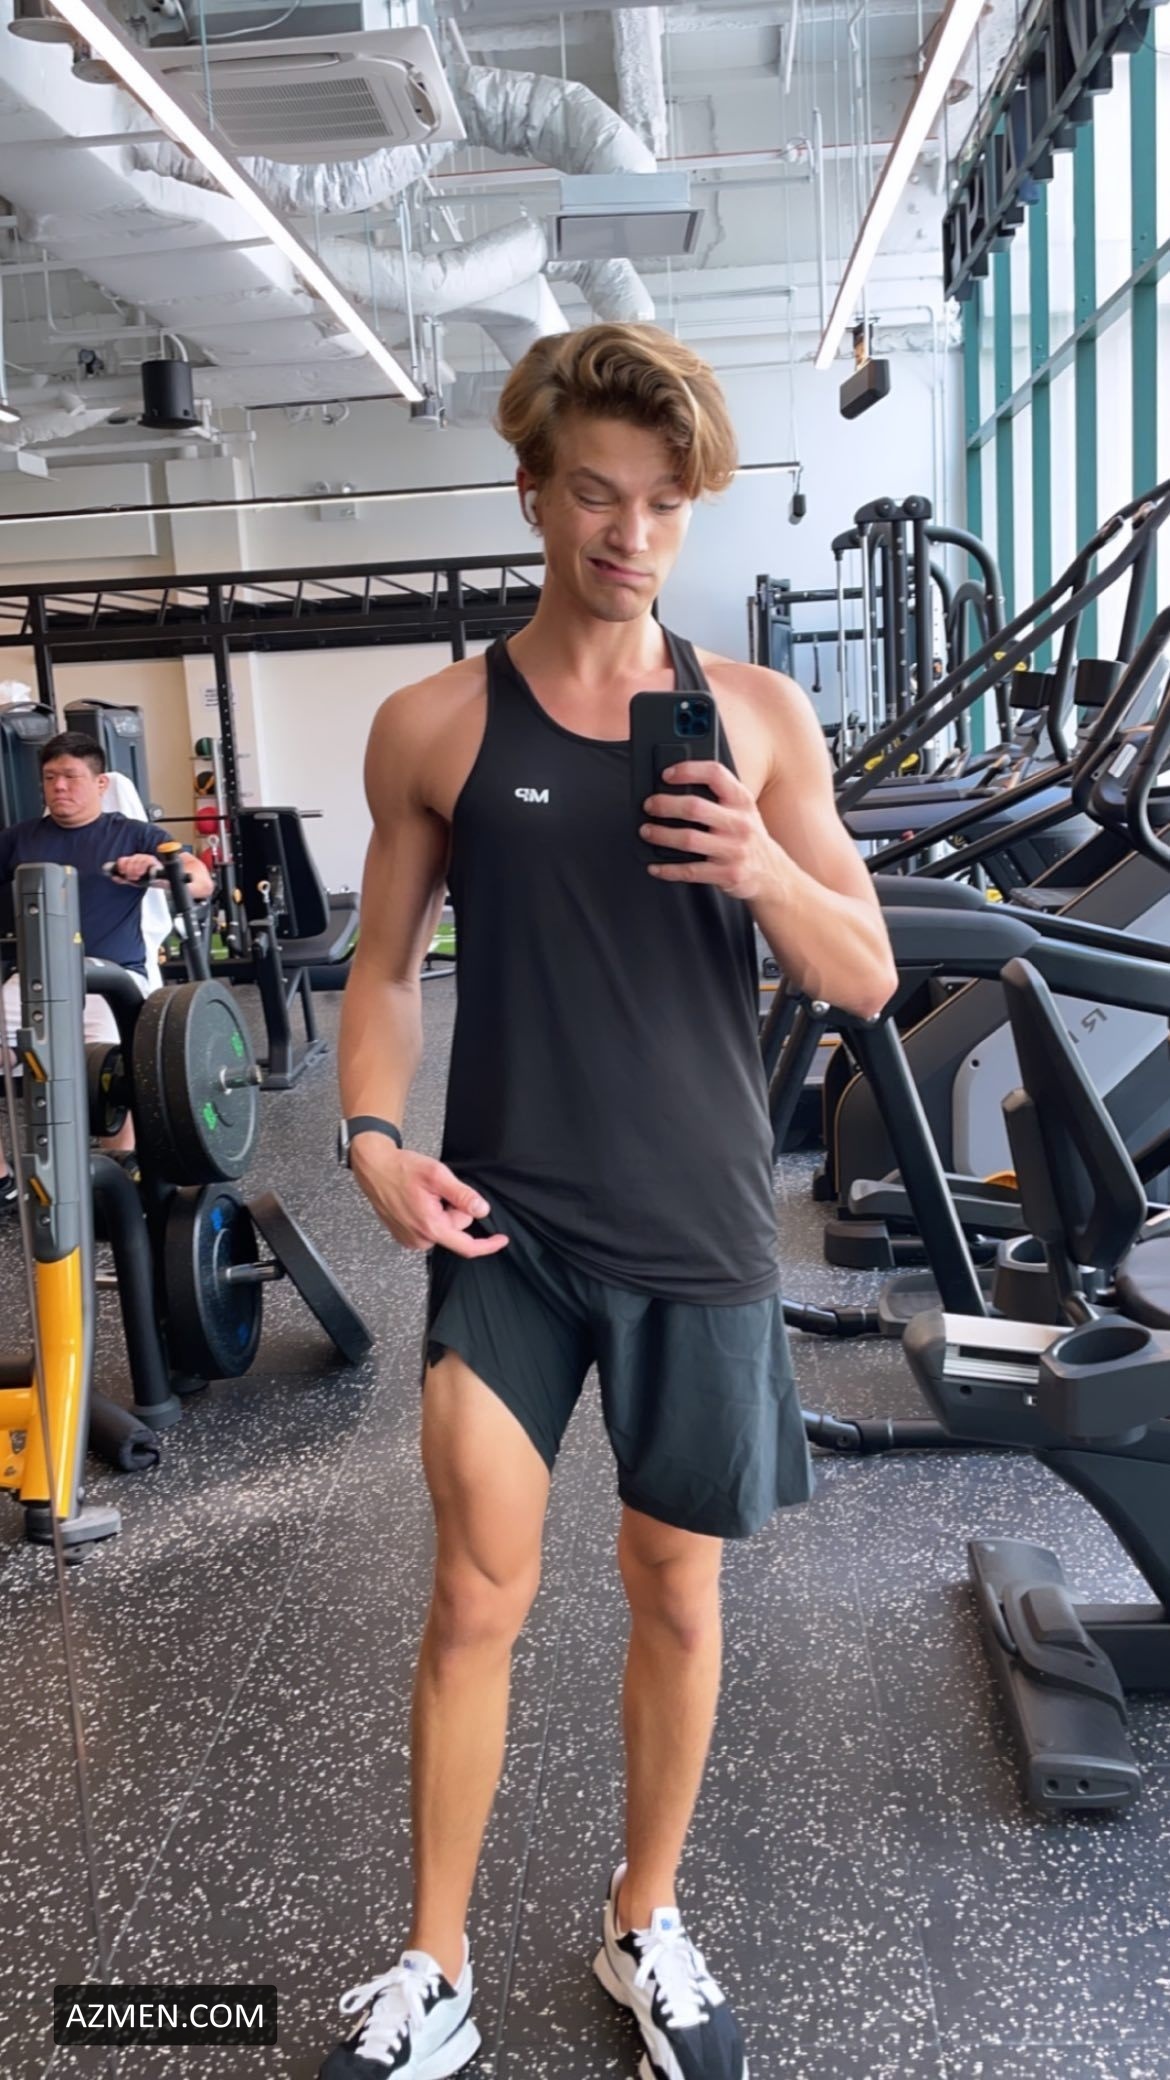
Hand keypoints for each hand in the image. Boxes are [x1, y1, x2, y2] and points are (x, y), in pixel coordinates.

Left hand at [110, 853, 160, 883]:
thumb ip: (123, 879)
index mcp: (132, 861)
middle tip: (132, 877)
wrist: (160, 881)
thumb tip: (114, 877)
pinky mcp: (152, 860)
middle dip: (129, 870)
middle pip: (129, 860)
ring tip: (138, 876)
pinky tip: (142, 872)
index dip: (121, 866)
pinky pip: (145, 860)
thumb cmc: (148, 880)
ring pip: (136, 860)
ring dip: (135, 870)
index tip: (123, 872)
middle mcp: (138, 858)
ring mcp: (145, 858)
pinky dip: (142, 867)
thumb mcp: (133, 881)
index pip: (122, 860)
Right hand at [351, 1141, 509, 1257]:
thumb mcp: (437, 1175)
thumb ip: (462, 1195)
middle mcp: (419, 1239)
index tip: (501, 1239)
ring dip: (443, 1212)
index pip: (466, 1246)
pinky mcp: (404, 1236)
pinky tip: (420, 1200)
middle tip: (441, 1190)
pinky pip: (430, 1229)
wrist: (375, 1168)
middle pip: (456, 1230)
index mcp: (430, 1226)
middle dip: (456, 1210)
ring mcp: (410, 1239)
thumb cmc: (401, 1169)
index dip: (487, 1245)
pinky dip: (432, 1215)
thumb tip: (482, 1210)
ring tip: (427, 1194)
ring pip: (443, 1229)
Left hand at [641, 761, 783, 901]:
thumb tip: (677, 786)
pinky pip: (690, 871)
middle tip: (649, 805)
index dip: (688, 770)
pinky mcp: (727, 874)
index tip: (667, 774)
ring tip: (647, 831)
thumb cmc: (749, 838)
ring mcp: (734, 850)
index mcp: (742, 801)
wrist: (773, 875)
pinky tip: (655, 866)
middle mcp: (739, 824)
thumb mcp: (743, 811)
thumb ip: (720, 797)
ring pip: (688, 839)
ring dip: (660, 835)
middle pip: (694, 807)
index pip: (715, 774)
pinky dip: (668, 869)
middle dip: (665, 805)